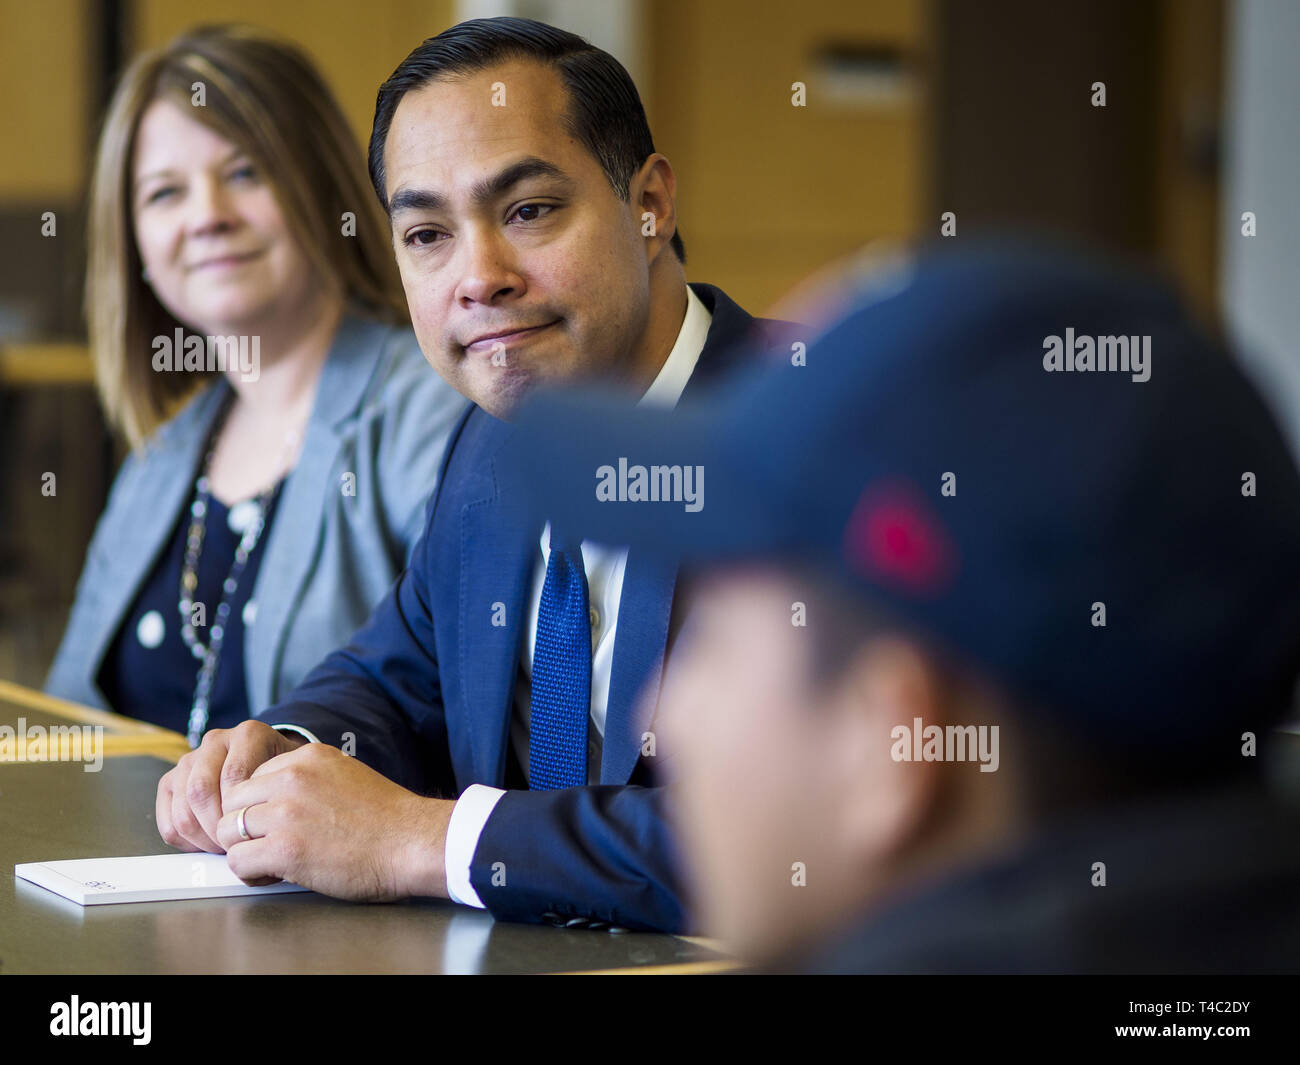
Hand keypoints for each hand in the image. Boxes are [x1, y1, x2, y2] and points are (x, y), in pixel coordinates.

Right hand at [156, 720, 305, 852]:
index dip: (240, 811)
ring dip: (201, 836)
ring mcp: (190, 759)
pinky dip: (184, 839)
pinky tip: (205, 843)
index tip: (252, 832)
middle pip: (201, 790)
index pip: (234, 776)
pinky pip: (167, 818)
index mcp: (249, 734)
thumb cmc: (282, 777)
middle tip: (234, 845)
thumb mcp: (291, 777)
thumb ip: (283, 793)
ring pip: (183, 807)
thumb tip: (265, 831)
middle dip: (216, 827)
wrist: (269, 764)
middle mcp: (216, 740)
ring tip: (222, 846)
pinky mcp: (171, 780)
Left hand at [215, 742, 455, 901]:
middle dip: (244, 826)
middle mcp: (292, 778)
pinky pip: (238, 861)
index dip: (258, 804)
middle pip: (233, 801)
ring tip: (268, 861)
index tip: (274, 822)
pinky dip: (250, 873)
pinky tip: (274, 875)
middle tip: (266, 844)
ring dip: (243, 849)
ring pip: (229, 830)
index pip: (251, 777)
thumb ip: (309, 778)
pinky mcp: (285, 849)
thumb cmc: (386, 818)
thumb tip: (278, 796)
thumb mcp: (345, 774)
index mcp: (307, 757)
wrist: (412, 842)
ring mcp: (286, 813)